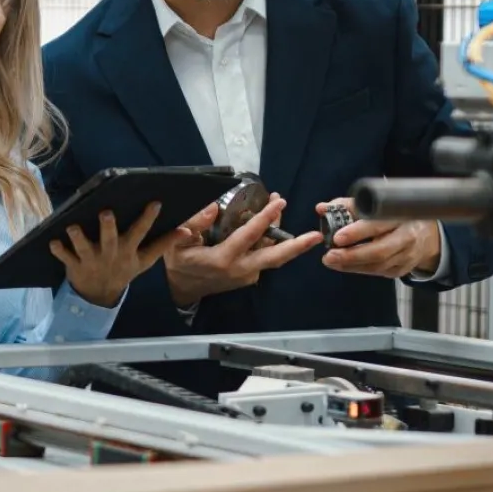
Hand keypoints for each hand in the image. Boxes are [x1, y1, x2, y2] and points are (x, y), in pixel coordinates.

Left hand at [49, 203, 173, 307]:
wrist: (100, 295)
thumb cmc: (123, 269)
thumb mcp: (144, 260)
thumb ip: (163, 244)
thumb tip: (185, 230)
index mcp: (128, 250)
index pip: (141, 233)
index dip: (148, 218)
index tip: (154, 202)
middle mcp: (111, 254)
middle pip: (111, 239)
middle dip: (108, 227)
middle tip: (107, 213)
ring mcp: (92, 260)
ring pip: (85, 248)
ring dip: (78, 238)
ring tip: (73, 227)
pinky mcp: (74, 265)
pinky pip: (65, 258)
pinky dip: (59, 251)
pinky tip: (52, 242)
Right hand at [163, 194, 322, 306]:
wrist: (181, 290)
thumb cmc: (178, 263)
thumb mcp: (176, 242)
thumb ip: (194, 224)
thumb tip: (213, 207)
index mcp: (223, 259)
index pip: (250, 236)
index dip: (265, 217)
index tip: (278, 201)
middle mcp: (240, 270)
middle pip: (274, 257)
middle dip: (297, 246)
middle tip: (316, 235)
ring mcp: (246, 275)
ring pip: (272, 256)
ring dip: (284, 238)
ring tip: (281, 209)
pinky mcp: (248, 276)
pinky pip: (264, 258)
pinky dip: (271, 242)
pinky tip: (269, 224)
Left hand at [317, 198, 440, 278]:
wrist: (426, 234)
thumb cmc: (395, 215)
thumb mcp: (376, 204)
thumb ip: (347, 205)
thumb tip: (321, 208)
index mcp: (400, 216)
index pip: (378, 225)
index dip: (357, 232)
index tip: (338, 237)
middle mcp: (406, 237)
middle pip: (379, 250)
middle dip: (351, 255)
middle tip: (329, 256)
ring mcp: (406, 256)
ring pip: (378, 265)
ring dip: (351, 264)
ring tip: (331, 260)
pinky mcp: (402, 269)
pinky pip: (378, 271)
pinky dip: (359, 269)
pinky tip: (344, 265)